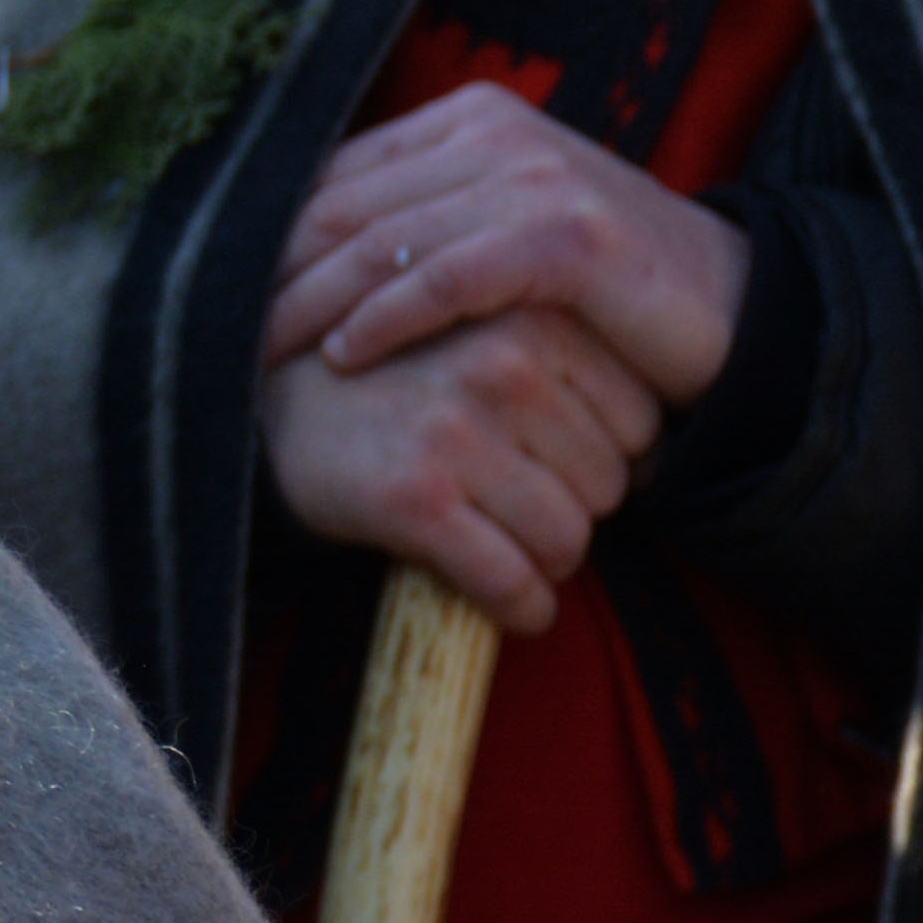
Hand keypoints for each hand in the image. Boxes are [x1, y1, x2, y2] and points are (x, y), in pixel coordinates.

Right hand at [256, 303, 669, 634]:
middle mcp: (499, 366)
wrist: (259, 411)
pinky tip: (508, 605)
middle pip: (609, 483)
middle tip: (514, 506)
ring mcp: (456, 433)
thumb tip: (663, 451)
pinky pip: (509, 581)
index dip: (599, 455)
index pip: (638, 419)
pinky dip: (518, 607)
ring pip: (567, 538)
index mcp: (527, 315)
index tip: (547, 462)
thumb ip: (563, 355)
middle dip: (575, 510)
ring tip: (504, 547)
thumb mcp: (478, 330)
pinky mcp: (413, 498)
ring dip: (545, 563)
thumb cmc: (388, 379)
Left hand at [264, 83, 748, 406]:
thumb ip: (418, 223)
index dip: (270, 235)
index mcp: (470, 118)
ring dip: (308, 302)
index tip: (217, 291)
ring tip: (258, 354)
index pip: (336, 174)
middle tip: (214, 329)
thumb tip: (297, 252)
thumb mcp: (499, 235)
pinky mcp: (565, 234)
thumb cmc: (598, 287)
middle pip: (344, 203)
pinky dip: (384, 318)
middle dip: (271, 270)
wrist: (731, 311)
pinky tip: (343, 356)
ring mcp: (533, 176)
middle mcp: (495, 131)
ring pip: (381, 242)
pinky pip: (444, 277)